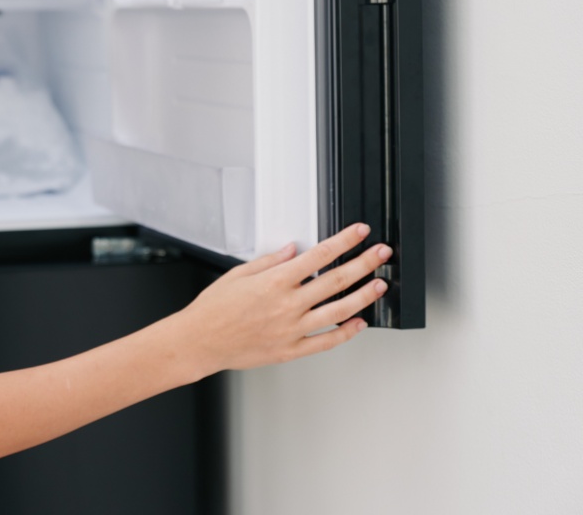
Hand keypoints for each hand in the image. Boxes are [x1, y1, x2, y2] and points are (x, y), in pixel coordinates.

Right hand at [175, 223, 391, 378]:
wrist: (200, 341)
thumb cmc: (214, 308)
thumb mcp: (238, 275)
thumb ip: (269, 261)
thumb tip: (293, 250)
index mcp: (274, 282)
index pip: (319, 256)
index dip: (343, 242)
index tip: (359, 233)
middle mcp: (287, 304)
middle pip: (336, 281)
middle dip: (363, 264)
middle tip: (381, 254)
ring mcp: (291, 329)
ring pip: (338, 311)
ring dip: (363, 296)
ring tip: (379, 285)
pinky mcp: (290, 350)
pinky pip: (325, 342)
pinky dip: (345, 333)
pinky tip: (359, 323)